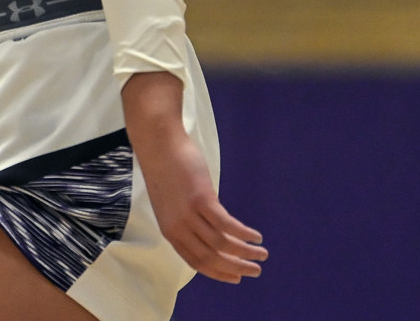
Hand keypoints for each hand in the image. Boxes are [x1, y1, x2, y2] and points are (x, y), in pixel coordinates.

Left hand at [123, 73, 266, 282]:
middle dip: (235, 267)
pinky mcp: (201, 199)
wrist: (156, 142)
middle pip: (210, 258)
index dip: (218, 272)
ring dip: (245, 252)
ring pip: (221, 244)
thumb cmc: (165, 168)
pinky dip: (244, 233)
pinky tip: (256, 236)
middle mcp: (177, 227)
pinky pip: (227, 225)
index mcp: (169, 230)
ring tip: (262, 254)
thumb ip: (187, 220)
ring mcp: (188, 214)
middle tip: (255, 271)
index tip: (236, 278)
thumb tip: (209, 231)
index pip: (195, 261)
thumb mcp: (172, 202)